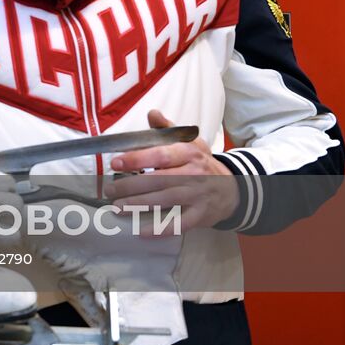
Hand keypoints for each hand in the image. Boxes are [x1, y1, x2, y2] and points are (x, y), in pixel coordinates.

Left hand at [103, 110, 239, 231]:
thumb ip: (169, 129)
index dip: (137, 158)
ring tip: (118, 206)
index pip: (160, 155)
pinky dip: (160, 228)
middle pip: (159, 180)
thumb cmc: (203, 163)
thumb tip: (152, 113)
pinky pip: (178, 224)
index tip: (115, 162)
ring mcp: (198, 196)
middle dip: (131, 185)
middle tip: (110, 189)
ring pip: (165, 201)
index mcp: (189, 153)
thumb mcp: (191, 142)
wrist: (234, 189)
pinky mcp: (201, 216)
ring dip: (139, 205)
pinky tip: (141, 230)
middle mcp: (194, 174)